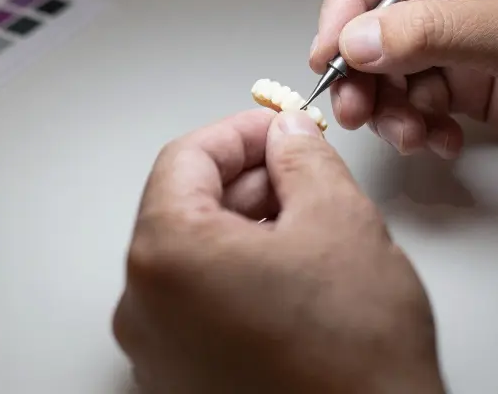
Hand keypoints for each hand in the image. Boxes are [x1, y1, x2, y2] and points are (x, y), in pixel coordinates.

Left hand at [113, 109, 442, 393]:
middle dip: (244, 181)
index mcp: (167, 256)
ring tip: (306, 227)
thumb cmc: (354, 359)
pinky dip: (237, 279)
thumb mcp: (339, 220)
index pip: (185, 159)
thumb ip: (303, 159)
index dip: (239, 133)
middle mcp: (143, 308)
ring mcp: (158, 353)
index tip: (275, 128)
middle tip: (299, 170)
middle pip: (182, 210)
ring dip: (244, 229)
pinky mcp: (181, 383)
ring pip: (193, 260)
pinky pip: (197, 308)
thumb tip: (287, 136)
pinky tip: (292, 278)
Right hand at [312, 0, 497, 190]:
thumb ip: (434, 33)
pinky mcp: (474, 80)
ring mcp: (467, 33)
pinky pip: (416, 97)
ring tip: (408, 129)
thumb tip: (357, 38)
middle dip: (360, 62)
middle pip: (373, 11)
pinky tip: (440, 138)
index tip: (333, 50)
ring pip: (388, 61)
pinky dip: (415, 123)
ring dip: (386, 101)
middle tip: (353, 104)